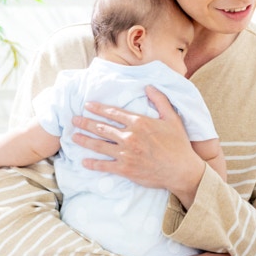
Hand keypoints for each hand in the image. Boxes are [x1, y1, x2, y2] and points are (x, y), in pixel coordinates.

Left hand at [72, 86, 206, 205]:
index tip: (87, 106)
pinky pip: (104, 165)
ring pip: (99, 145)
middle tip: (74, 120)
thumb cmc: (178, 143)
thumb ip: (160, 100)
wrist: (181, 169)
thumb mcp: (173, 118)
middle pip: (102, 128)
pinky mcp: (125, 169)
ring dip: (85, 140)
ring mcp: (126, 153)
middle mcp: (129, 136)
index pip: (113, 113)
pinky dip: (93, 163)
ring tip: (74, 136)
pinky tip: (84, 161)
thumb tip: (148, 86)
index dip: (99, 108)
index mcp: (139, 122)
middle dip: (86, 123)